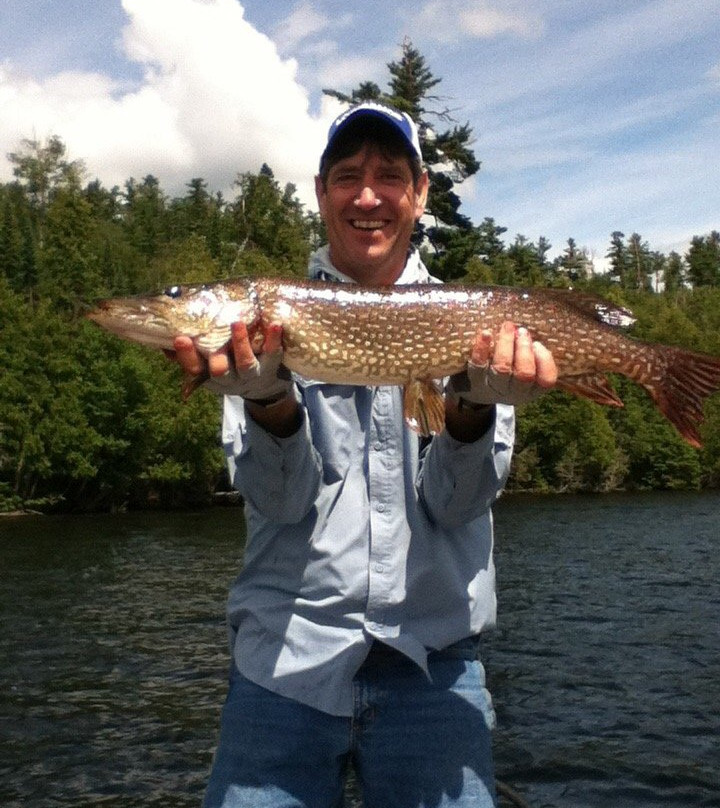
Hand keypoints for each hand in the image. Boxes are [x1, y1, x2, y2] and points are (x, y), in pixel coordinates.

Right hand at [173, 321, 291, 402]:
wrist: (262, 387)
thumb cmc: (227, 367)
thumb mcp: (205, 367)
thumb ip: (188, 354)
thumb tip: (161, 340)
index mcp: (209, 375)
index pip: (193, 368)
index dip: (186, 355)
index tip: (179, 338)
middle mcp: (229, 376)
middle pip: (219, 371)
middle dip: (213, 358)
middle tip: (208, 339)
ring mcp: (251, 372)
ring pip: (245, 362)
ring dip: (240, 343)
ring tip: (237, 323)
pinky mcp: (271, 365)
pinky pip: (274, 353)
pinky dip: (274, 339)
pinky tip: (274, 324)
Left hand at [446, 321, 556, 406]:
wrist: (477, 391)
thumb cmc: (509, 372)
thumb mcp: (526, 368)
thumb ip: (533, 354)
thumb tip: (530, 329)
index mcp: (533, 389)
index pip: (546, 380)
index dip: (544, 360)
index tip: (538, 344)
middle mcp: (515, 392)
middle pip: (524, 374)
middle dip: (524, 348)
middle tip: (522, 332)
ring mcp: (494, 388)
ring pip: (502, 368)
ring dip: (507, 344)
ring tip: (508, 327)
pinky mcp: (476, 382)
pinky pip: (478, 365)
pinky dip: (482, 348)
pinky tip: (486, 333)